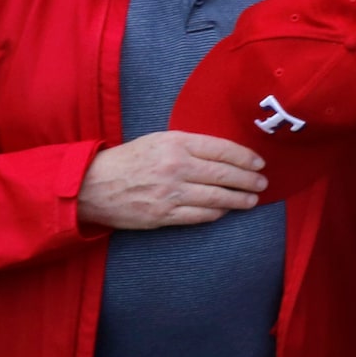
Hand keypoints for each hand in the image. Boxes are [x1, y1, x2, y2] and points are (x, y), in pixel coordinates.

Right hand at [79, 130, 266, 229]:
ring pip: (216, 198)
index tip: (259, 162)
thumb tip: (224, 153)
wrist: (92, 185)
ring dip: (239, 200)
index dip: (245, 157)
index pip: (222, 148)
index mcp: (176, 143)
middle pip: (224, 174)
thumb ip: (190, 144)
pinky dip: (216, 214)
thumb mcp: (159, 140)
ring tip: (251, 200)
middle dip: (248, 180)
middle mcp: (175, 167)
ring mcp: (169, 193)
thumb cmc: (129, 159)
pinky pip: (199, 216)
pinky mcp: (162, 216)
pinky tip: (225, 211)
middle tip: (262, 183)